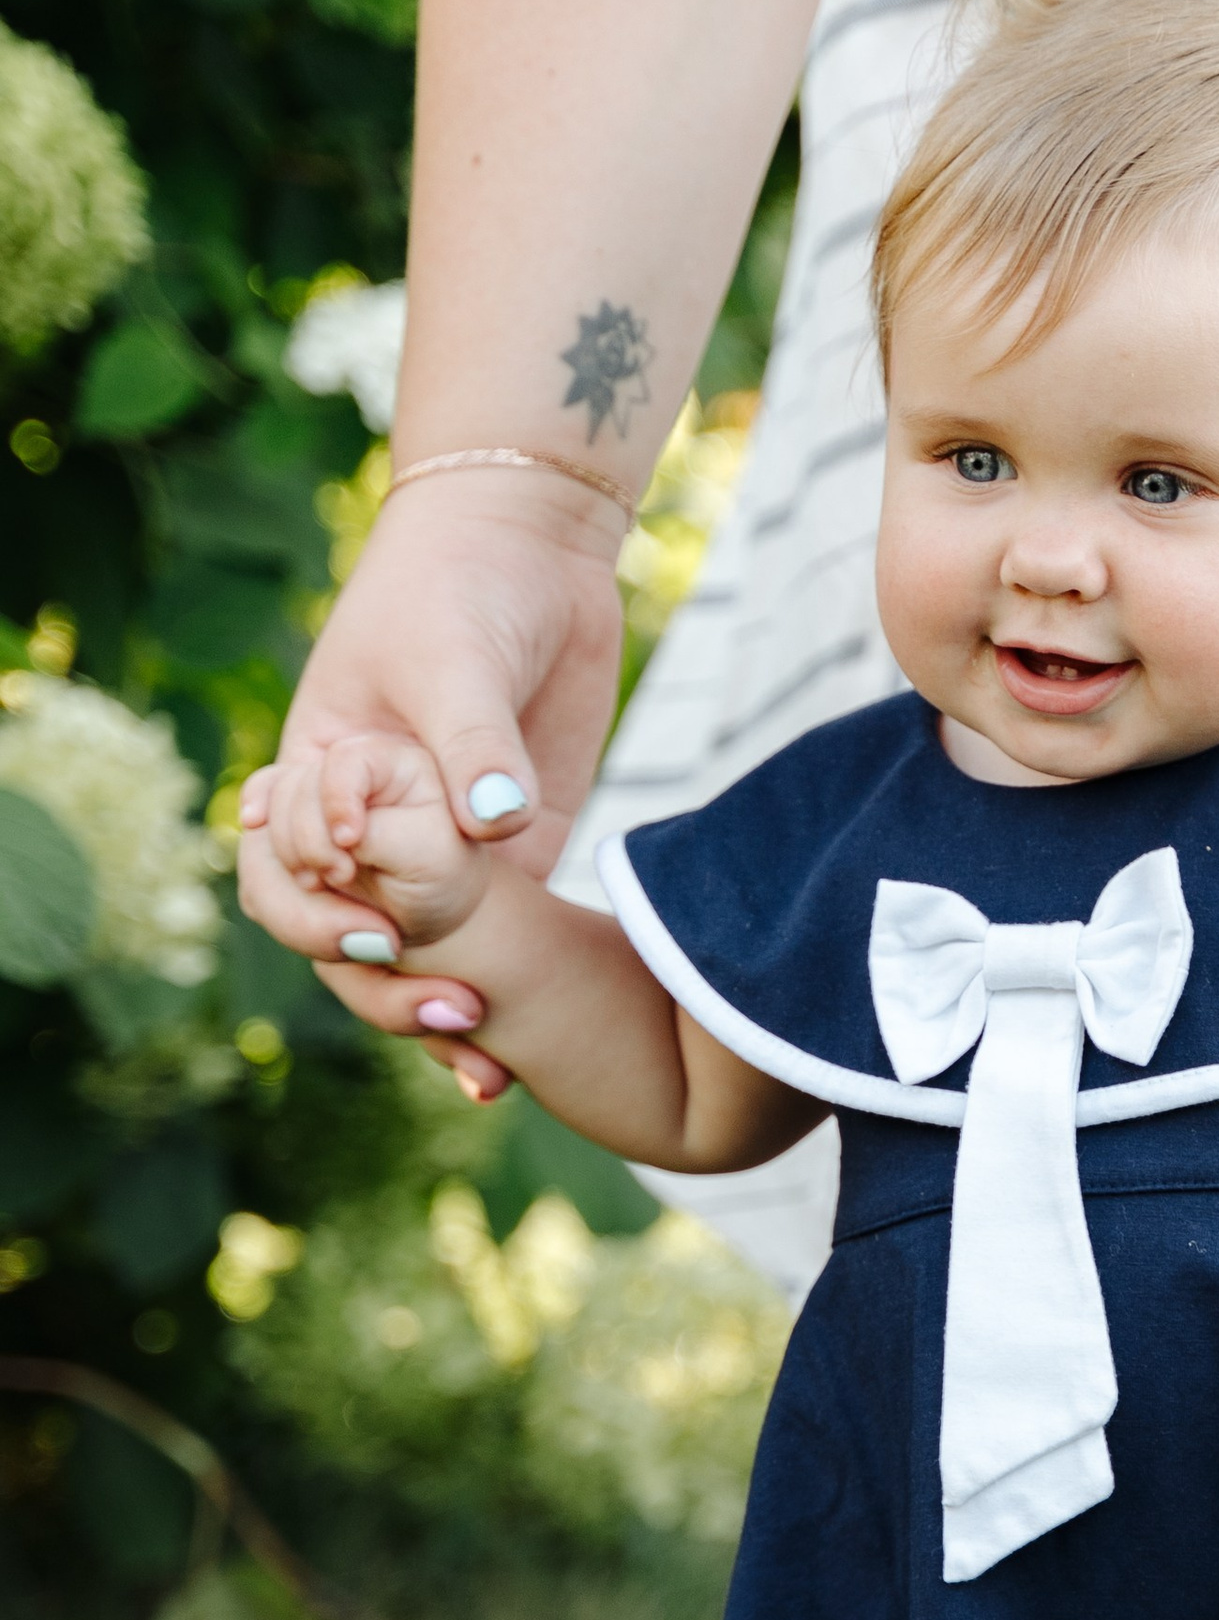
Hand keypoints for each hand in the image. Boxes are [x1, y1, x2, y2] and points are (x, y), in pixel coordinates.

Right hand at [236, 463, 624, 1093]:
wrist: (535, 552)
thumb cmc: (461, 586)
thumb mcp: (453, 656)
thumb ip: (471, 740)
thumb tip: (494, 823)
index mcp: (314, 777)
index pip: (282, 869)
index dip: (316, 905)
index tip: (367, 905)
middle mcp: (367, 828)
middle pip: (342, 938)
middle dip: (378, 987)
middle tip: (446, 1010)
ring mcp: (437, 852)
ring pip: (414, 961)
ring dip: (435, 1017)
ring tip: (483, 1067)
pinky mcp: (508, 860)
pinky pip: (491, 948)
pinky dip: (498, 1002)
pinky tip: (519, 1058)